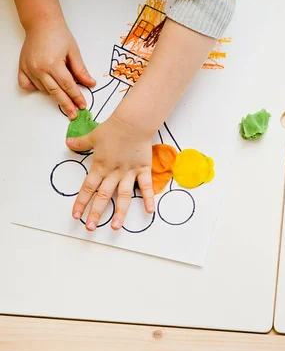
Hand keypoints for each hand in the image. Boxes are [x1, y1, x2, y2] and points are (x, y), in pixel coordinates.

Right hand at [19, 16, 95, 118]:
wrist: (41, 23)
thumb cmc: (59, 35)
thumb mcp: (74, 52)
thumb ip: (81, 70)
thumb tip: (90, 84)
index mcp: (53, 64)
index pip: (68, 85)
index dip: (76, 97)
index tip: (83, 105)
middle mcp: (39, 68)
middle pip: (55, 92)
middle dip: (66, 104)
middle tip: (74, 114)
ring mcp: (29, 68)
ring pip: (43, 89)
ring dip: (54, 94)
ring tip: (64, 99)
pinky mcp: (22, 67)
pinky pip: (27, 84)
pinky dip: (35, 88)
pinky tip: (44, 88)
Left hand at [66, 114, 154, 230]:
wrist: (133, 123)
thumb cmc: (113, 128)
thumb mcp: (93, 135)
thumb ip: (81, 143)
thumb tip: (68, 143)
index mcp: (100, 166)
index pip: (88, 188)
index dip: (81, 202)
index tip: (76, 215)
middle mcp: (113, 173)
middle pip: (103, 196)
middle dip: (95, 213)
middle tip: (90, 227)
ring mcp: (129, 173)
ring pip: (123, 196)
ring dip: (119, 212)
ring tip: (115, 226)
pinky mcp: (143, 170)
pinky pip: (145, 186)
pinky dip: (148, 198)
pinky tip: (149, 211)